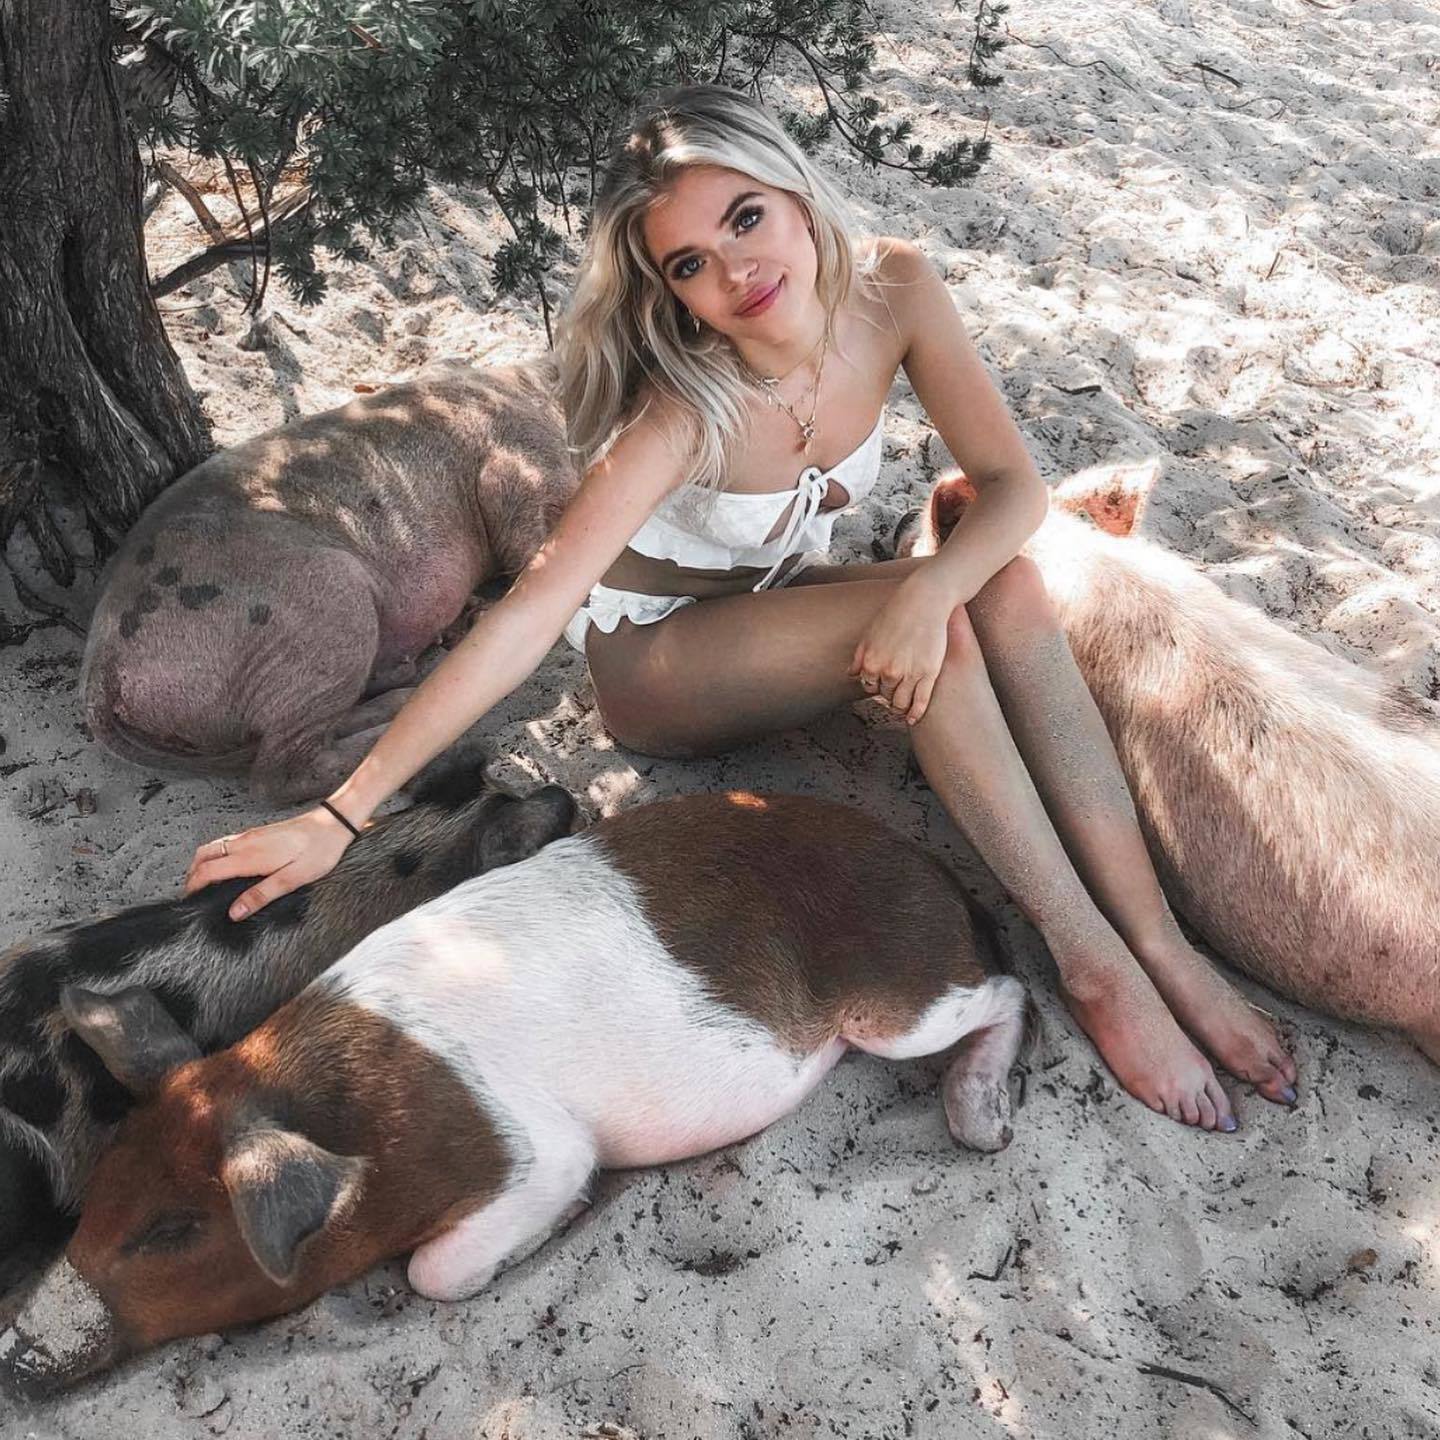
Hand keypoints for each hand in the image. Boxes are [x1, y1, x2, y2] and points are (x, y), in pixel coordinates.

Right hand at [184, 806, 358, 920]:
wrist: (333, 823)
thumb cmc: (319, 851)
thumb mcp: (293, 879)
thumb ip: (262, 895)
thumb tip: (234, 912)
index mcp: (249, 856)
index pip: (207, 870)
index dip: (193, 887)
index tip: (188, 902)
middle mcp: (245, 842)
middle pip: (203, 855)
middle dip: (191, 874)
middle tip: (193, 894)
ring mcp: (251, 835)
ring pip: (213, 847)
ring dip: (203, 863)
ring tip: (205, 883)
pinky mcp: (259, 833)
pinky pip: (227, 843)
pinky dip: (216, 856)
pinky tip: (227, 868)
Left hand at [849, 577, 950, 724]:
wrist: (925, 600)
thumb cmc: (897, 612)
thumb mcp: (870, 633)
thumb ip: (859, 656)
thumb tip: (850, 674)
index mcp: (871, 663)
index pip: (869, 686)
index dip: (876, 687)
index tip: (882, 686)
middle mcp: (888, 672)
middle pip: (885, 696)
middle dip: (889, 695)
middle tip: (895, 694)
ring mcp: (909, 675)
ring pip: (901, 703)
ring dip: (900, 708)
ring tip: (902, 708)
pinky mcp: (929, 674)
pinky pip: (920, 702)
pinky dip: (916, 713)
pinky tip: (913, 718)